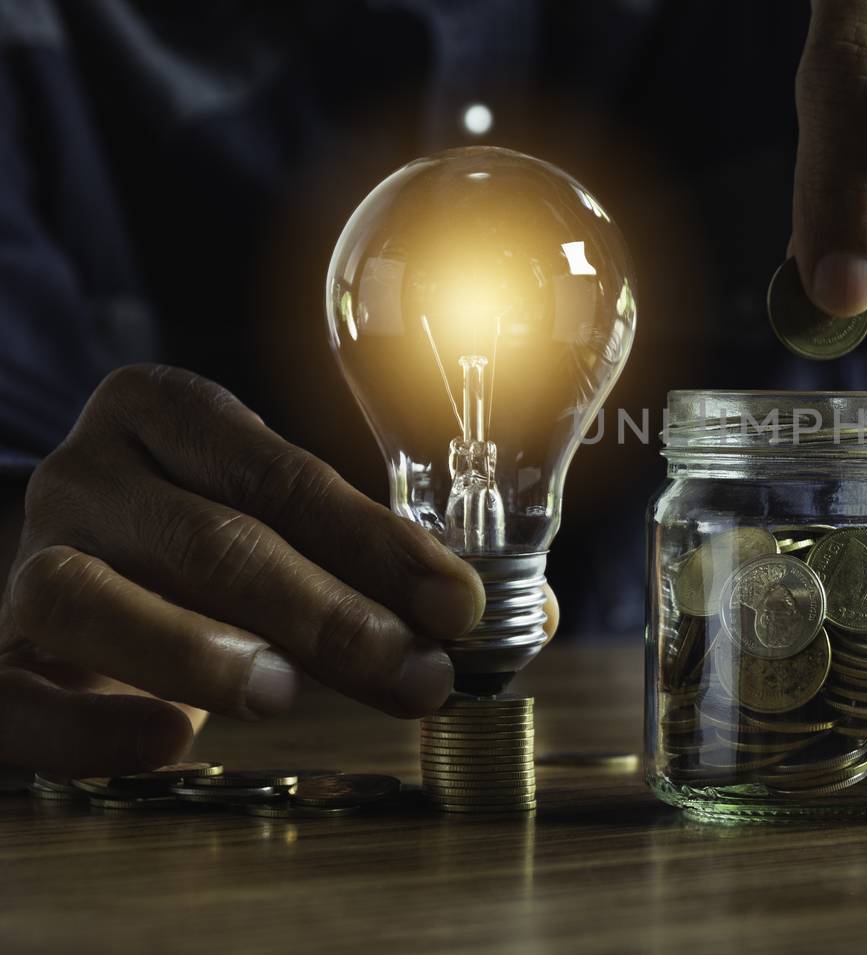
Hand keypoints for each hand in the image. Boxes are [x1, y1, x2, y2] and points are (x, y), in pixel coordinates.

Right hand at [0, 365, 491, 776]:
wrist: (69, 582)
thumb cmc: (203, 549)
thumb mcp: (288, 528)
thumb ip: (386, 565)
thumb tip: (524, 619)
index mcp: (169, 415)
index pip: (285, 474)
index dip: (378, 543)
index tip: (457, 604)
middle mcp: (89, 474)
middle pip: (215, 538)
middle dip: (330, 613)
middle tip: (416, 675)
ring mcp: (26, 559)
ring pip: (91, 594)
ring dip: (202, 650)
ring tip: (285, 696)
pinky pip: (16, 695)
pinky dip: (90, 726)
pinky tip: (169, 744)